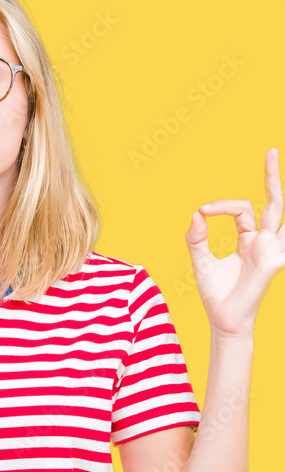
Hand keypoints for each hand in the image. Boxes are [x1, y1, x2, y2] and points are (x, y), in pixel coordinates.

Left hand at [185, 147, 284, 336]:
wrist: (223, 320)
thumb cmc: (216, 294)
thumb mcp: (201, 261)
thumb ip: (196, 238)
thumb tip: (195, 213)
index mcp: (249, 240)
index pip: (241, 209)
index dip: (221, 205)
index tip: (203, 211)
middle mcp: (264, 242)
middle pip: (272, 203)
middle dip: (271, 177)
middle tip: (270, 150)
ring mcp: (271, 250)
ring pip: (280, 213)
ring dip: (280, 191)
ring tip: (276, 162)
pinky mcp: (271, 261)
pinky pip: (283, 240)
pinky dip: (283, 229)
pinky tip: (281, 222)